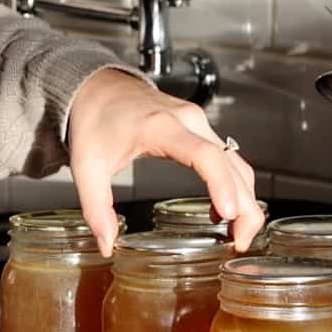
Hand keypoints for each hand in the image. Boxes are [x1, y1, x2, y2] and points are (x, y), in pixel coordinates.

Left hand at [68, 70, 263, 256]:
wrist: (99, 87)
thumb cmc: (95, 119)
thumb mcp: (87, 166)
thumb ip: (96, 207)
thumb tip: (107, 244)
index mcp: (160, 127)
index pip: (204, 155)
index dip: (221, 185)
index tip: (228, 215)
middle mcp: (188, 121)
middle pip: (231, 163)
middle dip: (244, 205)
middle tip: (239, 242)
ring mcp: (198, 122)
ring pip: (236, 162)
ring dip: (245, 198)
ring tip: (236, 235)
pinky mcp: (201, 128)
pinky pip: (228, 157)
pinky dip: (235, 185)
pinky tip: (224, 210)